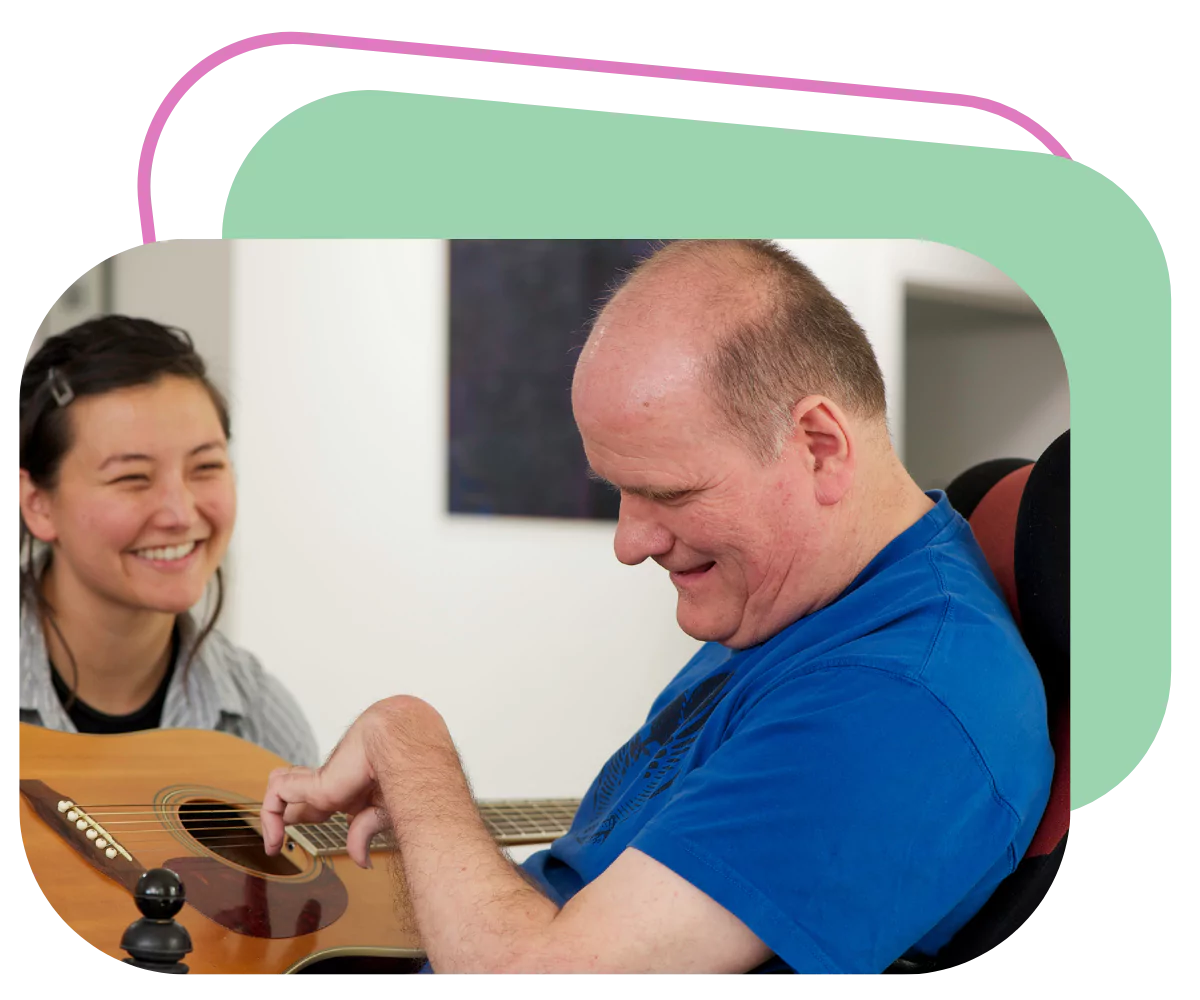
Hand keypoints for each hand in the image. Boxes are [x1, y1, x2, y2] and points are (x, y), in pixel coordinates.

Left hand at [260, 709, 387, 867]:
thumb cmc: (404, 773)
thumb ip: (364, 833)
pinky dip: (271, 818)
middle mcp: (335, 783)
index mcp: (352, 790)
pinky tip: (277, 841)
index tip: (305, 840)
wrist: (401, 747)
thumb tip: (361, 862)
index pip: (321, 801)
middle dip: (287, 815)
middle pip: (299, 795)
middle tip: (274, 841)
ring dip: (273, 813)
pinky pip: (277, 796)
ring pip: (283, 786)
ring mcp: (323, 781)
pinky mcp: (313, 784)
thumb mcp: (382, 813)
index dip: (308, 816)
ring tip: (273, 842)